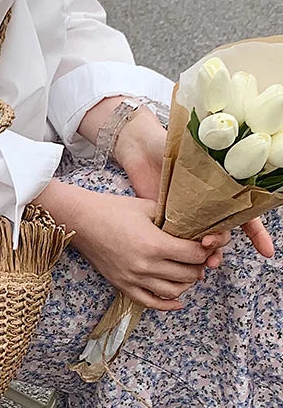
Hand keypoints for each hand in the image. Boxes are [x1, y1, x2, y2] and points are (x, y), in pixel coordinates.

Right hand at [70, 190, 228, 310]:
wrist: (81, 220)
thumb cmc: (114, 209)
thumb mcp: (148, 208)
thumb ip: (174, 219)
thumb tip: (197, 228)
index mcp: (155, 244)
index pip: (195, 254)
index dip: (207, 249)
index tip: (207, 243)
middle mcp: (145, 265)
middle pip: (188, 274)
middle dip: (199, 265)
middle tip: (199, 256)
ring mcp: (133, 278)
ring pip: (173, 292)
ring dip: (186, 283)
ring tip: (187, 272)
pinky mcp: (122, 285)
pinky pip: (150, 302)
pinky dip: (167, 305)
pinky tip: (178, 301)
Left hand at [110, 104, 273, 259]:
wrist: (141, 148)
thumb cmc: (172, 145)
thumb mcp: (199, 154)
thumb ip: (218, 167)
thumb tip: (238, 169)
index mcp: (221, 191)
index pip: (245, 216)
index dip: (257, 235)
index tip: (266, 252)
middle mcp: (206, 206)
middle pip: (221, 231)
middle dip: (220, 243)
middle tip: (209, 244)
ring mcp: (186, 215)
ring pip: (202, 241)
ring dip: (206, 254)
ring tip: (204, 262)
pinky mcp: (166, 221)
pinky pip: (178, 241)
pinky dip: (183, 253)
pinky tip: (185, 261)